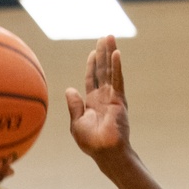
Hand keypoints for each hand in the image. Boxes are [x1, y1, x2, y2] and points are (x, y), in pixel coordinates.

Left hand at [65, 35, 130, 160]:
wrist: (105, 152)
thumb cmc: (91, 142)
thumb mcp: (77, 123)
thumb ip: (74, 106)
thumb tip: (69, 89)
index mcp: (93, 103)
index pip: (92, 79)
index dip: (92, 65)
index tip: (93, 52)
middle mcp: (104, 97)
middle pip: (102, 70)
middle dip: (102, 53)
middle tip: (104, 37)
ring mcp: (113, 97)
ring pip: (110, 71)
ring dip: (109, 53)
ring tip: (109, 37)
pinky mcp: (119, 100)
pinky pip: (118, 79)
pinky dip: (117, 66)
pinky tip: (116, 53)